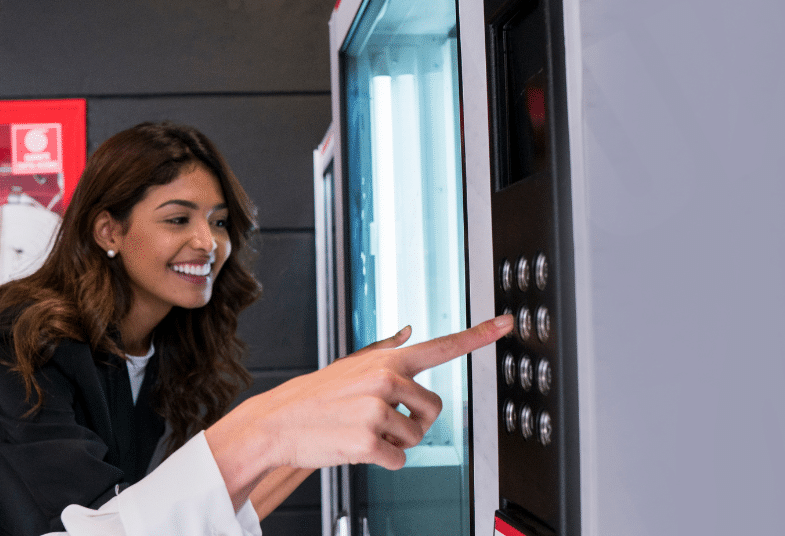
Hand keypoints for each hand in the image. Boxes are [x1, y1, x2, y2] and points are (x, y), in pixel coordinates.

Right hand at [206, 314, 512, 507]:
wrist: (276, 423)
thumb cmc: (315, 397)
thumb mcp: (351, 365)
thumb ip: (386, 352)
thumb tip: (409, 333)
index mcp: (386, 359)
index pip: (443, 345)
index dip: (480, 335)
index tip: (508, 322)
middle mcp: (386, 379)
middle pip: (434, 409)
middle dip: (415, 423)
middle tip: (382, 423)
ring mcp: (377, 409)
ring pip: (416, 439)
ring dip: (395, 444)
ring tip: (362, 432)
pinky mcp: (368, 440)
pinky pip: (398, 461)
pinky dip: (382, 462)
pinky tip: (356, 447)